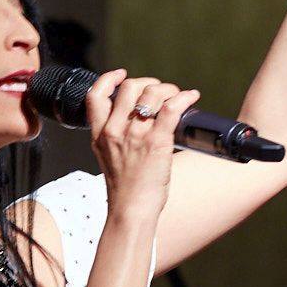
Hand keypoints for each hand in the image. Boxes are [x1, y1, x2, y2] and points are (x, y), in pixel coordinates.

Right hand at [83, 68, 201, 219]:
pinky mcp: (157, 143)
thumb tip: (134, 118)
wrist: (131, 210)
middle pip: (129, 87)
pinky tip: (191, 97)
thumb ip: (113, 137)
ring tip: (176, 97)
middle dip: (148, 83)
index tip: (121, 75)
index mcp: (100, 134)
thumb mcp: (107, 157)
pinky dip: (184, 98)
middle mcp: (115, 131)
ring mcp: (135, 136)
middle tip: (159, 92)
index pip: (96, 95)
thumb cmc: (124, 189)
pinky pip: (171, 108)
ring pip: (151, 94)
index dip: (109, 79)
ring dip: (168, 89)